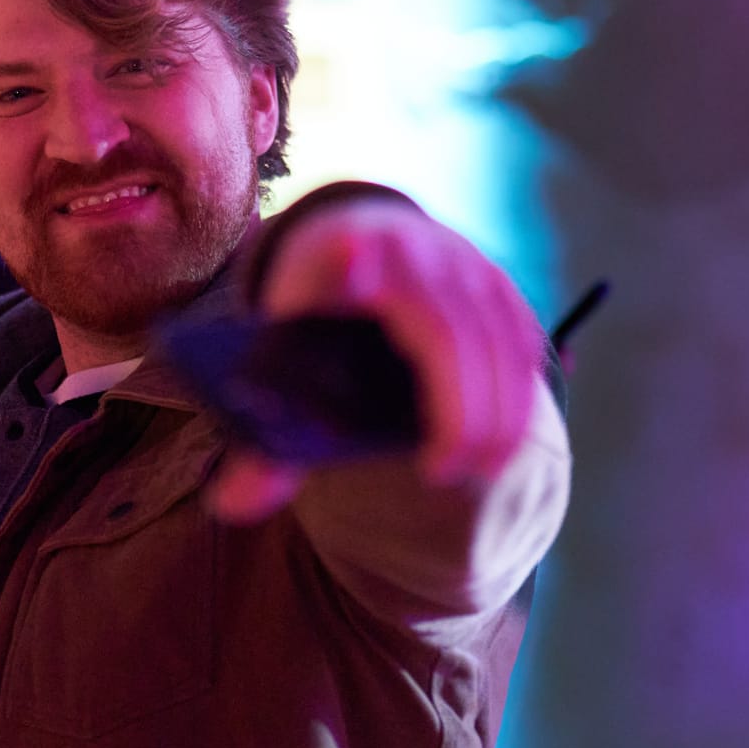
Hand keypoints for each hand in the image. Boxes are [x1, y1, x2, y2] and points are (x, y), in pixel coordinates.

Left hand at [207, 198, 541, 523]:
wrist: (359, 241)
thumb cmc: (314, 317)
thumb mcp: (280, 357)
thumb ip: (259, 437)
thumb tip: (230, 506)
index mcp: (339, 256)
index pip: (347, 257)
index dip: (352, 267)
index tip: (351, 272)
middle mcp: (409, 252)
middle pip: (444, 327)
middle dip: (455, 402)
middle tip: (445, 471)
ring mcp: (463, 266)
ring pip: (496, 339)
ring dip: (495, 409)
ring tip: (477, 468)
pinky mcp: (498, 288)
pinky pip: (518, 342)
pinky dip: (515, 394)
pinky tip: (499, 444)